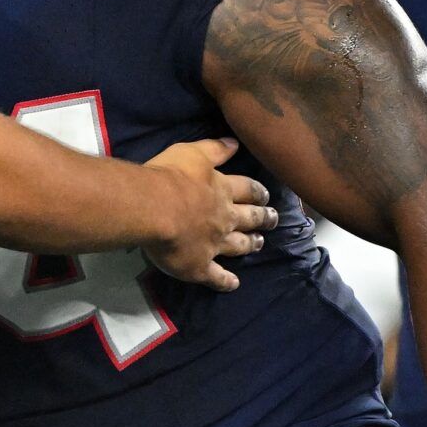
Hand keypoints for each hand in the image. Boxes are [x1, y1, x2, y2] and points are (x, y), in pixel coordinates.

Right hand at [143, 137, 277, 291]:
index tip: (265, 195)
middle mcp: (223, 218)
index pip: (246, 189)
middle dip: (262, 218)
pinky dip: (226, 281)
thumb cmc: (169, 177)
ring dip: (250, 244)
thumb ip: (214, 149)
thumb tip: (236, 143)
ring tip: (259, 244)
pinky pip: (216, 276)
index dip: (257, 192)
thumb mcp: (192, 152)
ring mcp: (214, 244)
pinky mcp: (199, 266)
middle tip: (272, 219)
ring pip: (238, 246)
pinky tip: (233, 284)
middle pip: (249, 218)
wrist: (154, 209)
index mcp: (220, 190)